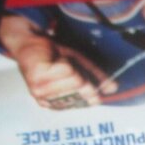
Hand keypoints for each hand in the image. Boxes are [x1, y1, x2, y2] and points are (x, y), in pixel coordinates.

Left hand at [0, 15, 117, 108]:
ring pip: (76, 79)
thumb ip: (95, 79)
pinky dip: (63, 61)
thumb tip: (113, 89)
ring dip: (69, 66)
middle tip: (65, 66)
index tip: (80, 77)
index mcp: (58, 103)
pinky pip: (66, 70)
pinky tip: (51, 61)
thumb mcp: (79, 67)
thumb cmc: (54, 55)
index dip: (89, 86)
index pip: (86, 100)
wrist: (31, 41)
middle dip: (79, 73)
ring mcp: (42, 93)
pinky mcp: (38, 80)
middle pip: (83, 88)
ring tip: (57, 64)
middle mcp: (49, 102)